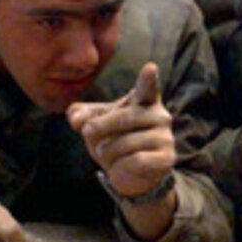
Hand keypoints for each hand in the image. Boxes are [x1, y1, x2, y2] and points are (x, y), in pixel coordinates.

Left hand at [67, 63, 176, 240]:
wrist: (131, 174)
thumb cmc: (114, 139)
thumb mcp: (95, 124)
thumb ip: (82, 115)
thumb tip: (76, 119)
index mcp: (144, 100)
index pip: (147, 87)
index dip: (148, 78)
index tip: (150, 68)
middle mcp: (159, 115)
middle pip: (123, 117)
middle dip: (98, 127)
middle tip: (86, 132)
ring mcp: (165, 137)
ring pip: (125, 143)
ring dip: (107, 152)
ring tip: (109, 154)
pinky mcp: (165, 158)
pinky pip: (134, 161)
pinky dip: (120, 166)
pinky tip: (123, 165)